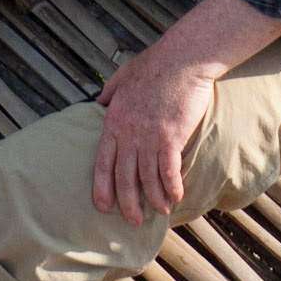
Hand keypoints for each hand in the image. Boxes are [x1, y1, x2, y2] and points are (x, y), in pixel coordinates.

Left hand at [92, 38, 218, 226]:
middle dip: (128, 203)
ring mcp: (149, 137)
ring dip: (154, 199)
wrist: (181, 59)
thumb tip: (99, 100)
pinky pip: (169, 171)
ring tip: (160, 211)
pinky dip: (172, 187)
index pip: (103, 161)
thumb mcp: (123, 75)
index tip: (103, 205)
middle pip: (124, 177)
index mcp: (114, 119)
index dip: (102, 186)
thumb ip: (110, 91)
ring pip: (147, 179)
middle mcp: (129, 133)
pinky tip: (177, 197)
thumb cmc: (154, 64)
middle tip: (132, 221)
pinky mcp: (171, 137)